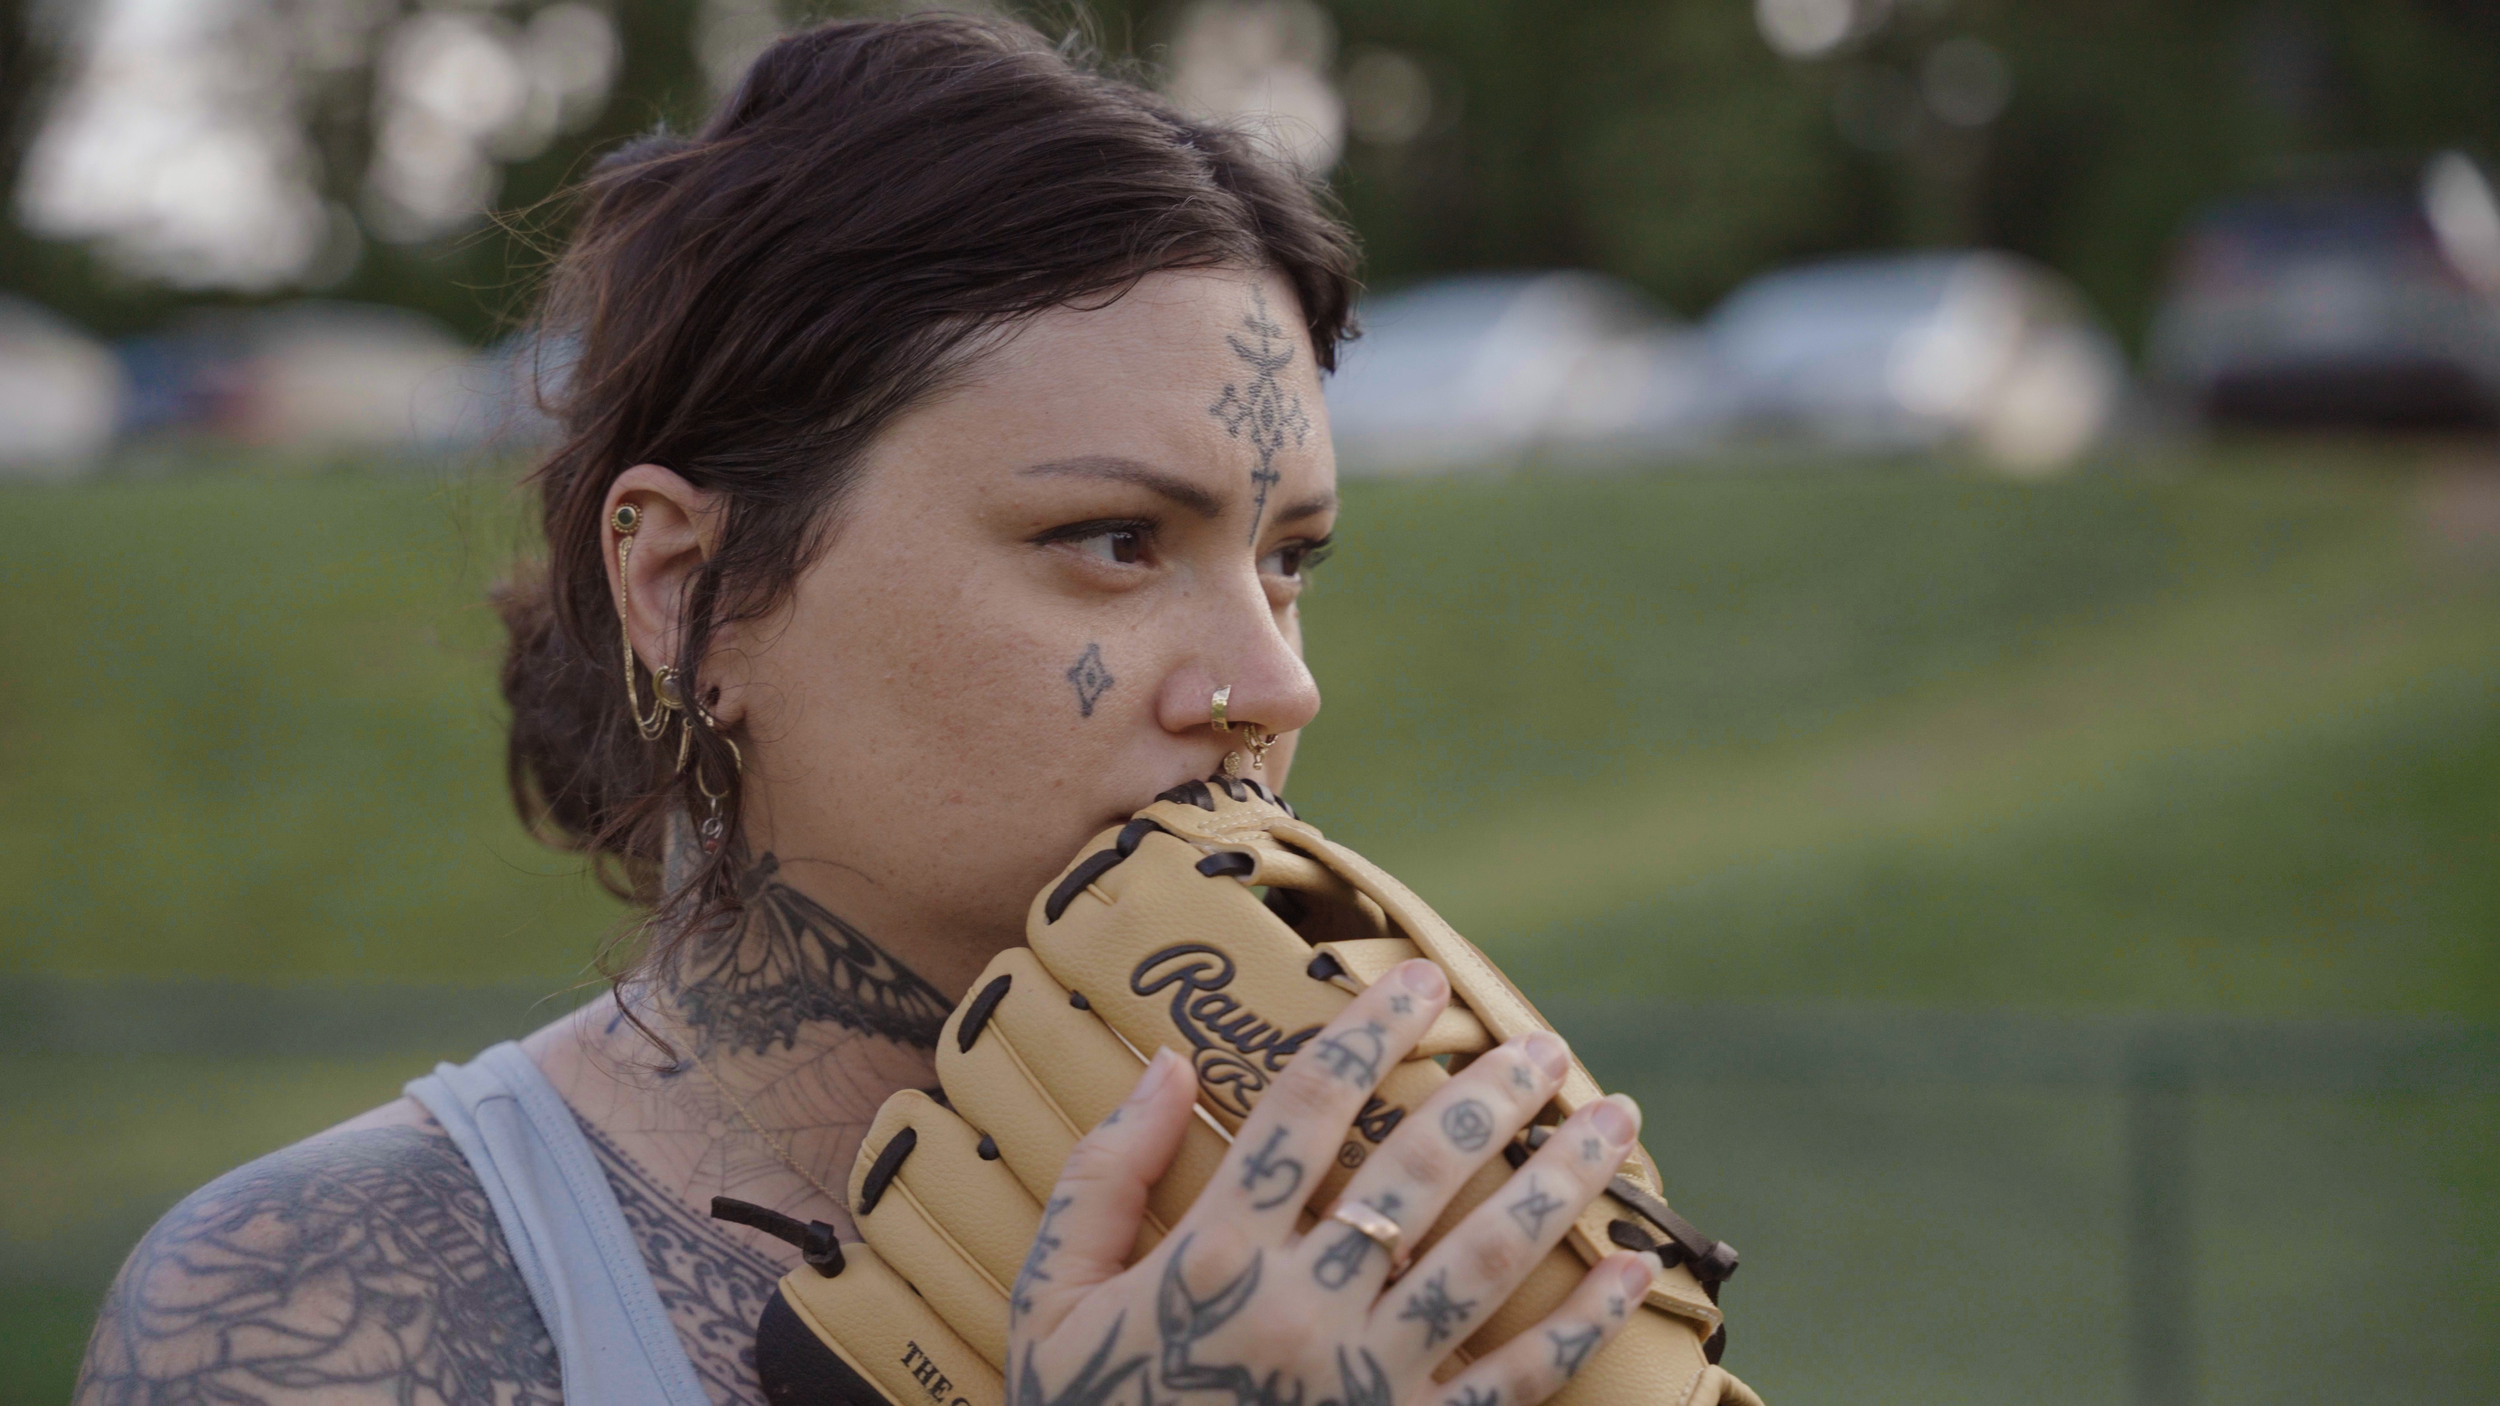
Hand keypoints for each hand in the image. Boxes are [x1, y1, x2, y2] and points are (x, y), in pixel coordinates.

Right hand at [1007, 958, 1659, 1405]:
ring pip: (1489, 1259)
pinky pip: (1518, 1380)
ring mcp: (1369, 1381)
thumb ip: (1102, 1179)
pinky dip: (1584, 1325)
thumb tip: (1162, 1062)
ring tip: (1611, 1120)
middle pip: (1419, 1169)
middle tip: (1541, 1043)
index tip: (1423, 981)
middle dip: (1491, 1094)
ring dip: (1561, 1182)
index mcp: (1214, 1258)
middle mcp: (1304, 1308)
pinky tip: (1634, 1270)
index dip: (1370, 1030)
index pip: (1306, 1107)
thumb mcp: (1051, 1304)